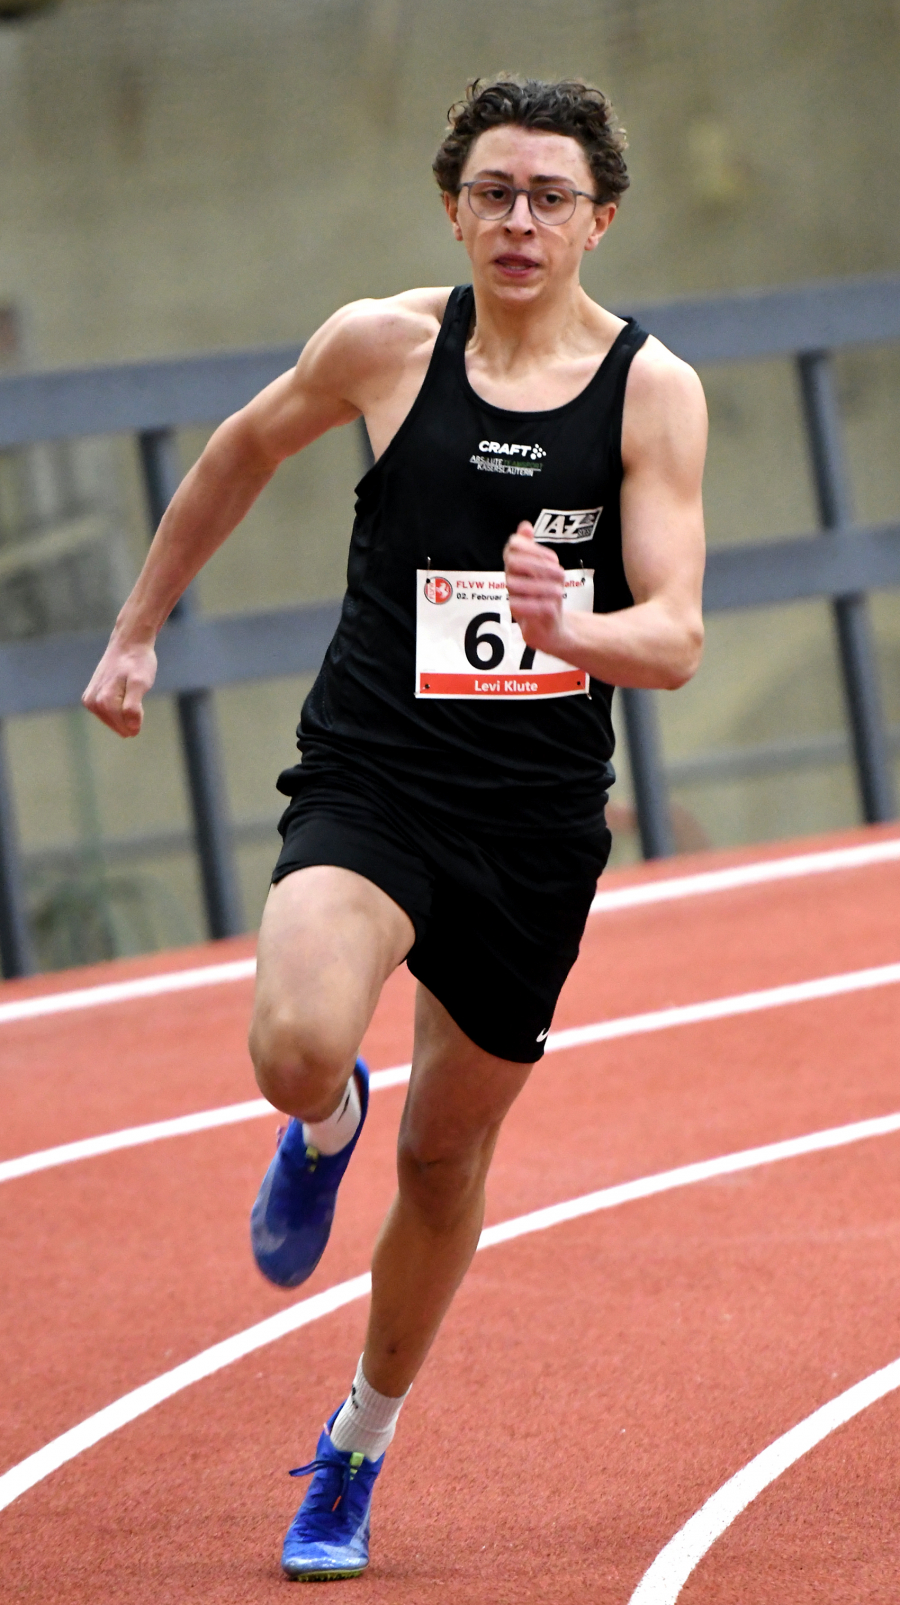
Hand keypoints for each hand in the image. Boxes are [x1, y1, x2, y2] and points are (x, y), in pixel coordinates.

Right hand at [82, 635, 157, 737]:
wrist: (128, 643)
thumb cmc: (137, 662)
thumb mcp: (141, 683)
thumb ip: (134, 707)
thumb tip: (131, 729)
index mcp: (104, 701)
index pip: (127, 725)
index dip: (139, 715)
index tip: (138, 694)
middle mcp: (92, 703)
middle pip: (119, 725)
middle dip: (131, 714)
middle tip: (133, 691)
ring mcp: (89, 701)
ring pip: (114, 721)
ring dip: (124, 710)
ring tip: (126, 689)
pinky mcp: (89, 699)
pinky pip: (109, 715)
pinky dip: (118, 708)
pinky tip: (120, 692)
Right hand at [503, 521, 565, 653]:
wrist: (553, 627)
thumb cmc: (546, 595)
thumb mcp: (544, 569)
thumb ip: (532, 549)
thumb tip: (524, 525)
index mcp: (516, 568)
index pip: (513, 547)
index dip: (534, 549)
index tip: (554, 558)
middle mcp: (511, 582)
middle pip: (512, 564)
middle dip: (537, 565)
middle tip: (560, 573)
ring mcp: (513, 600)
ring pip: (514, 585)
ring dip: (540, 585)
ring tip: (559, 591)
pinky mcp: (519, 619)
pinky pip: (519, 607)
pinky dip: (539, 604)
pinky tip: (554, 604)